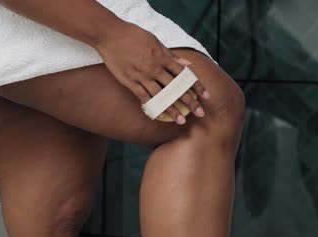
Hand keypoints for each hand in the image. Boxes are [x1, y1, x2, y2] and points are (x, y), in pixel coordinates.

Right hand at [93, 21, 210, 123]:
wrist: (111, 36)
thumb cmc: (134, 35)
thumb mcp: (156, 41)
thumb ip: (171, 55)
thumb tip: (187, 64)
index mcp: (163, 57)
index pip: (184, 74)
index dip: (196, 86)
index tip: (206, 96)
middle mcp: (155, 68)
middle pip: (176, 88)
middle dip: (189, 101)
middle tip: (199, 113)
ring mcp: (142, 76)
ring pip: (160, 96)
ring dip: (171, 109)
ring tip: (180, 120)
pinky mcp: (129, 81)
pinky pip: (142, 97)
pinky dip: (150, 106)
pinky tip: (156, 114)